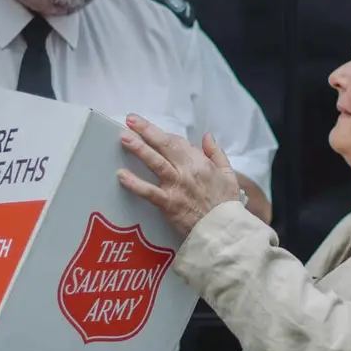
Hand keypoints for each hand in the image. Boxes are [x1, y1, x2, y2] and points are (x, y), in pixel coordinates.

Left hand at [117, 114, 244, 236]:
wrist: (224, 230)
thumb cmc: (226, 204)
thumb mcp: (229, 174)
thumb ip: (217, 153)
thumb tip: (207, 136)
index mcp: (201, 162)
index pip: (178, 142)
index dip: (160, 133)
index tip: (146, 127)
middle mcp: (187, 170)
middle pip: (165, 146)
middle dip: (146, 131)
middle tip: (130, 120)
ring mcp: (176, 187)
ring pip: (156, 163)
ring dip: (139, 149)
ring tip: (124, 138)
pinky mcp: (169, 204)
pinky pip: (149, 192)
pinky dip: (135, 184)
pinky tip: (122, 175)